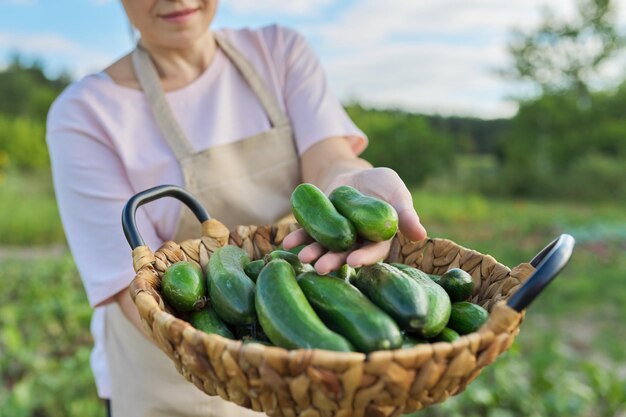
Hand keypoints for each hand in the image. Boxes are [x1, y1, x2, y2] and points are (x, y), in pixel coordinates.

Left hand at [282, 167, 426, 273]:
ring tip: (302, 257)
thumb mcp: (396, 193)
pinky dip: (298, 238)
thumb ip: (407, 214)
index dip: (363, 257)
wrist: (356, 174)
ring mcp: (335, 237)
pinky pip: (308, 234)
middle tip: (321, 268)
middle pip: (344, 255)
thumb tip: (421, 235)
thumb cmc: (382, 185)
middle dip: (333, 261)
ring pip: (324, 248)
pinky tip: (287, 242)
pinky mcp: (319, 227)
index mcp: (377, 240)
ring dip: (313, 253)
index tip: (354, 262)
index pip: (372, 252)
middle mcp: (355, 244)